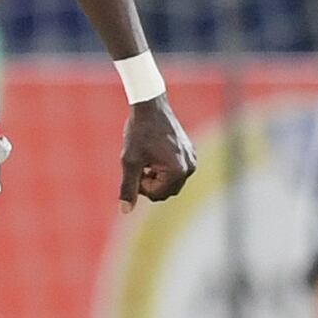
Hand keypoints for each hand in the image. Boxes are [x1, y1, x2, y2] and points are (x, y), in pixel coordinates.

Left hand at [119, 97, 197, 213]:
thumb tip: (125, 210)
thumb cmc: (138, 133)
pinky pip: (176, 171)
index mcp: (178, 171)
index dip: (140, 185)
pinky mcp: (191, 153)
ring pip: (170, 182)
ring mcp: (193, 160)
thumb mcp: (129, 161)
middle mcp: (190, 167)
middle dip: (149, 182)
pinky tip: (154, 152)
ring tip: (146, 157)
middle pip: (166, 191)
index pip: (156, 195)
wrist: (151, 107)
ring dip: (155, 176)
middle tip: (140, 163)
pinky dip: (163, 168)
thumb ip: (128, 187)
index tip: (135, 167)